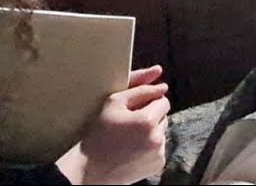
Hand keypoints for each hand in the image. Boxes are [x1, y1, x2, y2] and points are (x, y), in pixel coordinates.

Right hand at [56, 65, 170, 184]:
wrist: (91, 169)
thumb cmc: (99, 133)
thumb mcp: (113, 103)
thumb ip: (140, 90)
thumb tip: (163, 86)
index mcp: (147, 121)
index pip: (163, 101)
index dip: (149, 102)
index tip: (135, 109)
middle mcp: (157, 138)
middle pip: (164, 116)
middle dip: (151, 117)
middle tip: (129, 124)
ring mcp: (159, 154)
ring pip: (162, 132)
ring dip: (151, 131)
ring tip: (129, 137)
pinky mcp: (158, 165)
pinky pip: (160, 148)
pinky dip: (150, 146)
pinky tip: (133, 149)